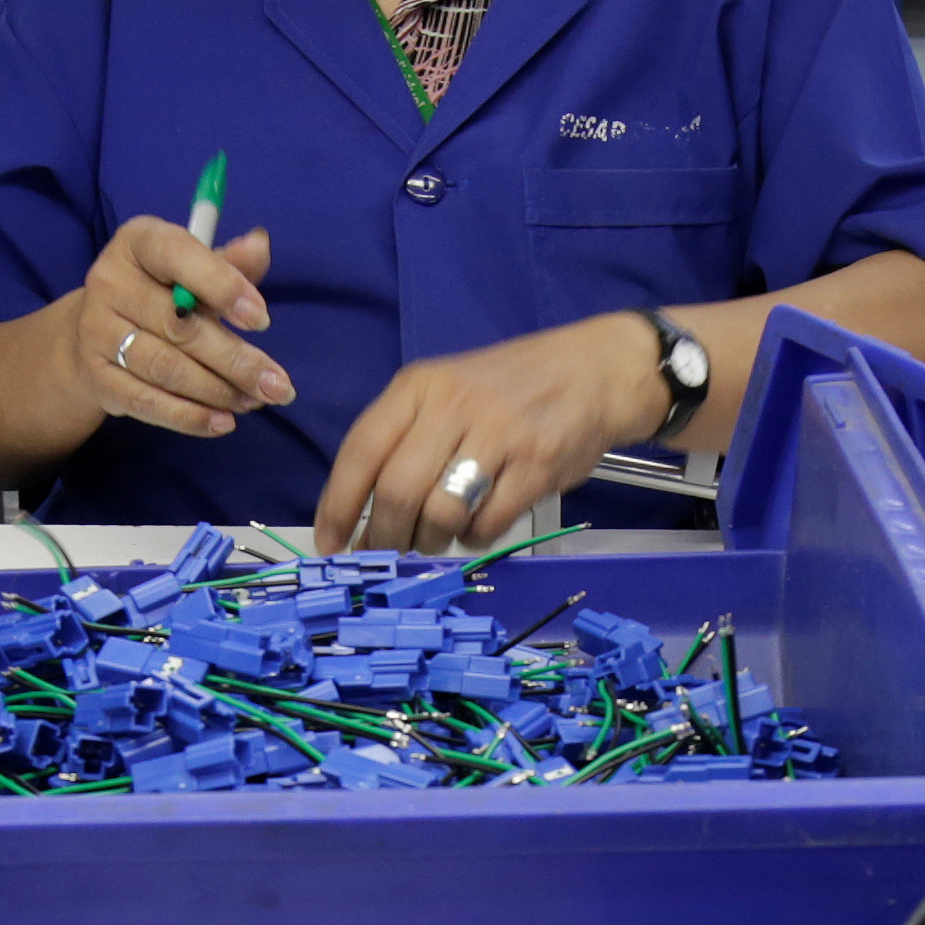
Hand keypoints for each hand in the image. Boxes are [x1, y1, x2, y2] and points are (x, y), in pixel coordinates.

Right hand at [66, 217, 288, 439]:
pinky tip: (223, 422)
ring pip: (166, 368)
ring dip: (217, 391)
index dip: (222, 286)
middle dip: (235, 359)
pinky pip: (146, 402)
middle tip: (278, 386)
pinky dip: (189, 416)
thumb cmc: (162, 291)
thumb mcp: (195, 267)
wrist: (100, 329)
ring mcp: (97, 330)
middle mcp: (109, 281)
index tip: (262, 319)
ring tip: (254, 401)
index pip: (178, 255)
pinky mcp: (96, 375)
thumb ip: (230, 262)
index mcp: (138, 242)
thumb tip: (260, 246)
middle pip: (179, 325)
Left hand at [314, 316, 663, 555]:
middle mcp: (453, 406)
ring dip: (430, 542)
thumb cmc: (507, 389)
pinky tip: (477, 527)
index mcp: (419, 386)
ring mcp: (499, 434)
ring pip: (441, 513)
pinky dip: (474, 538)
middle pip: (397, 491)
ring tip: (436, 539)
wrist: (594, 371)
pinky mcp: (537, 465)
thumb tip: (358, 514)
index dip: (339, 505)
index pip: (361, 450)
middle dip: (384, 537)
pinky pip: (488, 523)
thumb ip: (402, 440)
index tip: (331, 543)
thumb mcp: (445, 392)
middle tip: (387, 553)